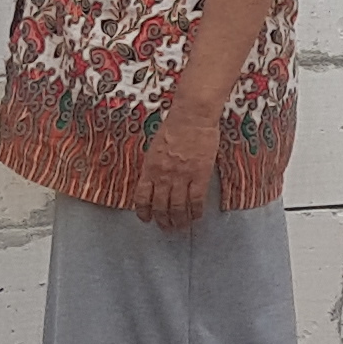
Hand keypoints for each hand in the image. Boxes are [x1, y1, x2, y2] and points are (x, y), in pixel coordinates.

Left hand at [135, 107, 222, 231]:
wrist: (193, 116)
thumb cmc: (174, 126)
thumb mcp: (154, 147)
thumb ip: (153, 166)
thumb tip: (152, 181)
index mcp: (150, 168)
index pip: (142, 198)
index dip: (144, 212)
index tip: (147, 219)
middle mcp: (163, 176)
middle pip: (160, 207)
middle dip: (162, 221)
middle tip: (166, 228)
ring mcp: (182, 177)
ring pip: (178, 208)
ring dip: (179, 221)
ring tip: (181, 226)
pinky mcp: (200, 175)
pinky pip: (196, 200)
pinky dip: (196, 211)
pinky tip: (197, 216)